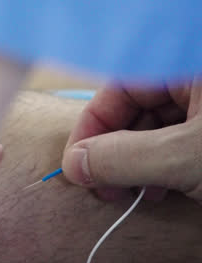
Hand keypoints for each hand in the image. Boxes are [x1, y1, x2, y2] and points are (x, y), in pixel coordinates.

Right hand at [62, 81, 201, 203]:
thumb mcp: (184, 157)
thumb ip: (126, 156)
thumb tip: (73, 163)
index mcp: (190, 68)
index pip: (122, 85)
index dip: (93, 123)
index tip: (77, 162)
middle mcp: (197, 84)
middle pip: (137, 109)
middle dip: (115, 150)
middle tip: (104, 187)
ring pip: (156, 129)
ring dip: (136, 164)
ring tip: (133, 194)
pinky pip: (177, 145)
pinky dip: (161, 168)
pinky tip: (158, 193)